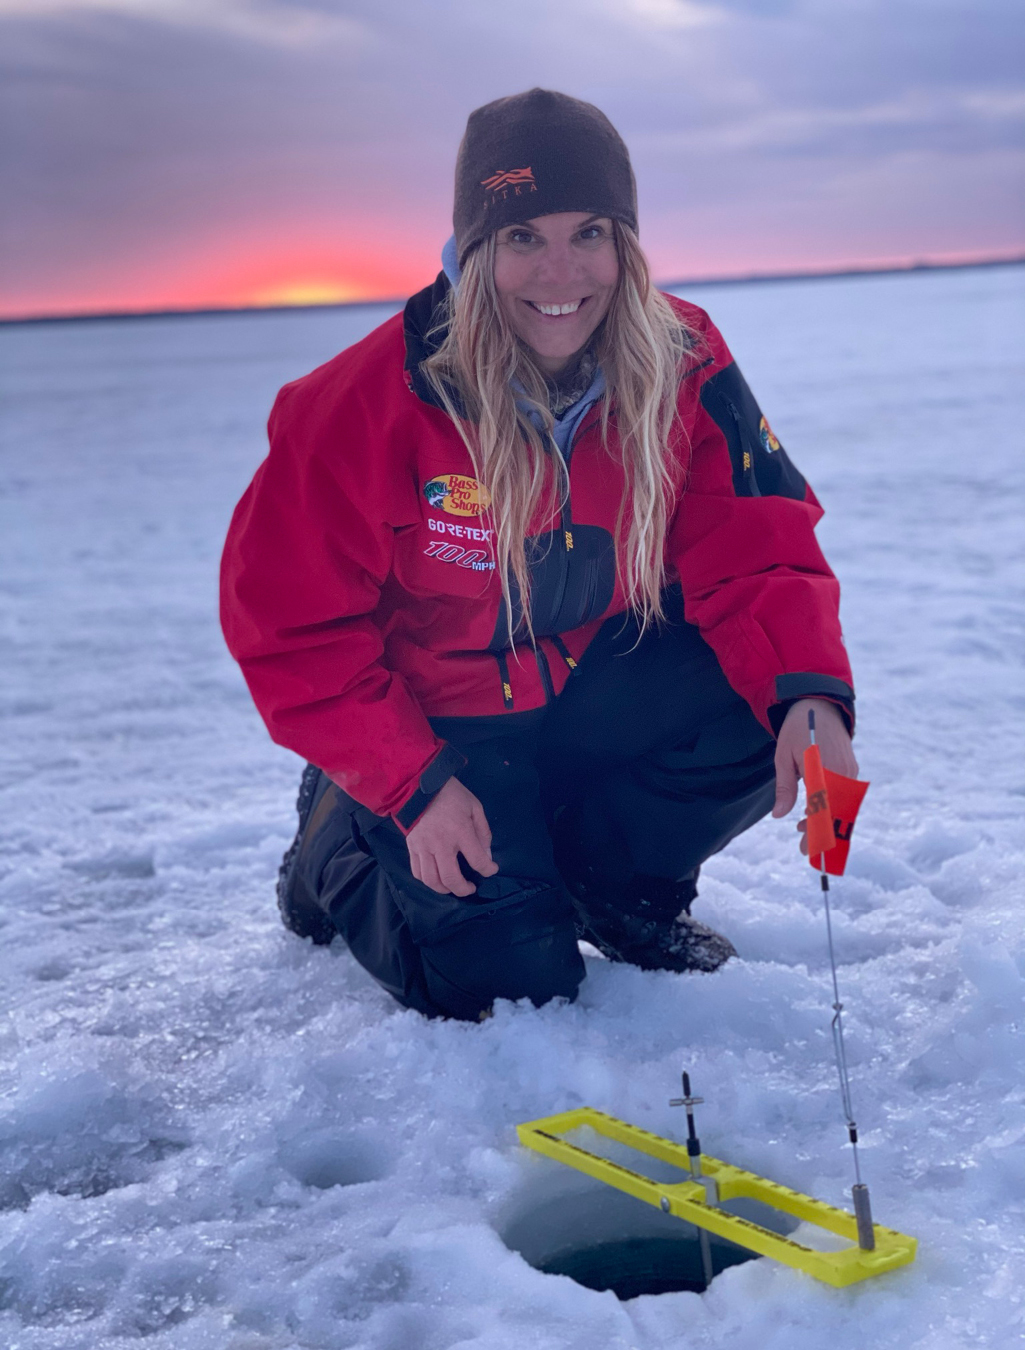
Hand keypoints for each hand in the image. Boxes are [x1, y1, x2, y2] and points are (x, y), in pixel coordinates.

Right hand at [405, 777, 498, 895]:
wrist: (418, 785)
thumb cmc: (451, 795)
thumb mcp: (474, 807)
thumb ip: (483, 831)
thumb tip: (486, 855)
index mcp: (460, 830)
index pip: (477, 860)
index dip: (488, 870)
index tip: (492, 869)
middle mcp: (440, 843)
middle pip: (451, 878)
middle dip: (463, 889)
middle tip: (470, 888)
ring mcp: (423, 847)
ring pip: (431, 880)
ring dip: (444, 889)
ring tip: (453, 886)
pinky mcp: (411, 847)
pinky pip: (417, 872)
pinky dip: (428, 881)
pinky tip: (437, 878)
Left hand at [772, 699, 857, 849]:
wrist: (819, 705)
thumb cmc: (797, 730)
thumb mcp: (783, 757)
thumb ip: (784, 787)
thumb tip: (779, 815)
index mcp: (822, 768)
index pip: (822, 809)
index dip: (817, 831)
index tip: (808, 847)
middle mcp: (841, 771)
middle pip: (837, 812)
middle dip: (824, 832)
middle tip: (807, 848)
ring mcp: (850, 770)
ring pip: (843, 806)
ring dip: (828, 821)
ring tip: (806, 830)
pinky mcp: (852, 768)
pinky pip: (846, 796)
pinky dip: (834, 808)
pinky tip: (816, 813)